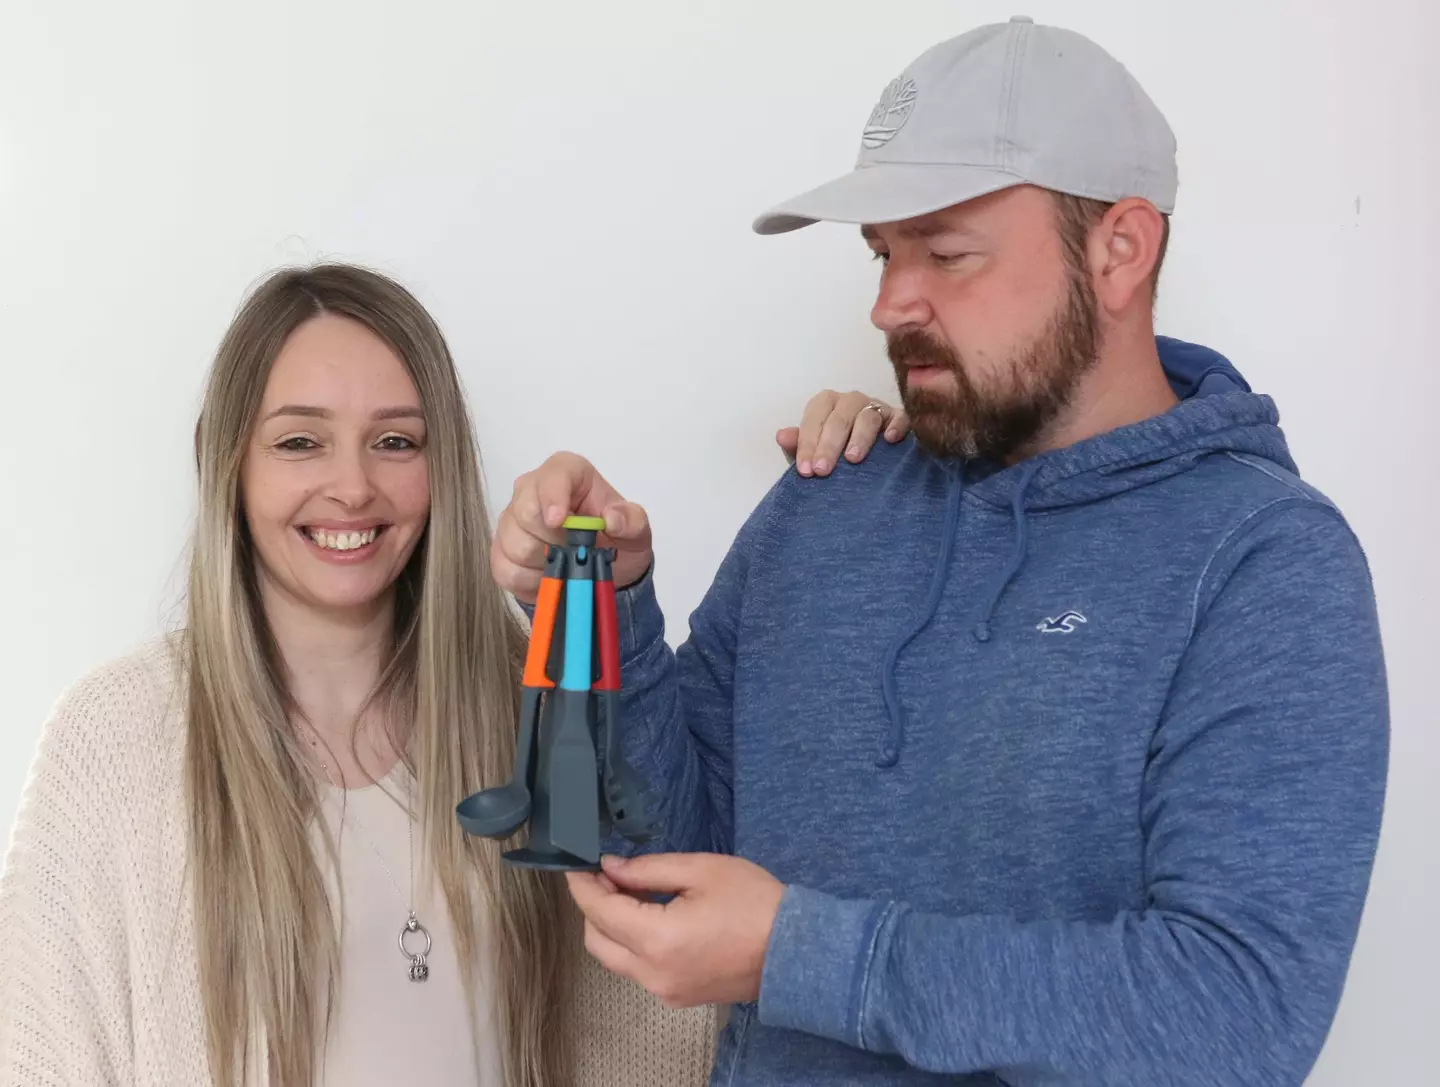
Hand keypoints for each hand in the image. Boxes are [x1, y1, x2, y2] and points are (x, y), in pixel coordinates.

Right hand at [491, 452, 652, 604]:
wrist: (600, 570)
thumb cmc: (616, 539)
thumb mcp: (637, 531)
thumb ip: (632, 520)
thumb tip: (613, 519)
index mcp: (567, 473)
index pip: (553, 475)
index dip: (552, 496)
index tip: (559, 521)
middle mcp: (531, 489)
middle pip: (525, 512)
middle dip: (553, 539)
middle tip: (575, 550)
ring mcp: (511, 520)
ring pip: (514, 543)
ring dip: (544, 562)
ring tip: (565, 562)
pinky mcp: (500, 550)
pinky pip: (506, 568)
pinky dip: (530, 580)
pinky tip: (548, 575)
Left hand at [566, 853, 785, 1007]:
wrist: (794, 951)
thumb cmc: (753, 902)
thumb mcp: (701, 870)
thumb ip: (648, 869)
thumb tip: (610, 868)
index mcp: (657, 940)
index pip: (599, 912)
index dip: (582, 885)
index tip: (575, 863)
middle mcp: (652, 974)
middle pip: (596, 941)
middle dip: (593, 906)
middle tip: (607, 875)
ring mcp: (664, 991)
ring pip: (614, 958)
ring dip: (611, 926)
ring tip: (631, 891)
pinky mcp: (676, 997)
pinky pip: (637, 970)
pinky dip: (631, 943)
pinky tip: (650, 916)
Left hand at [776, 390, 909, 476]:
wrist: (871, 457)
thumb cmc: (836, 452)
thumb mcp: (813, 451)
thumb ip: (797, 445)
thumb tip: (781, 436)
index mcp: (826, 404)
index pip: (814, 418)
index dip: (808, 444)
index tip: (805, 470)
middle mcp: (851, 401)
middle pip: (839, 417)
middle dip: (828, 445)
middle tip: (822, 470)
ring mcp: (876, 407)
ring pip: (867, 416)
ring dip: (859, 437)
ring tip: (852, 459)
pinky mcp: (898, 417)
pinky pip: (900, 417)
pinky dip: (895, 426)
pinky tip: (890, 440)